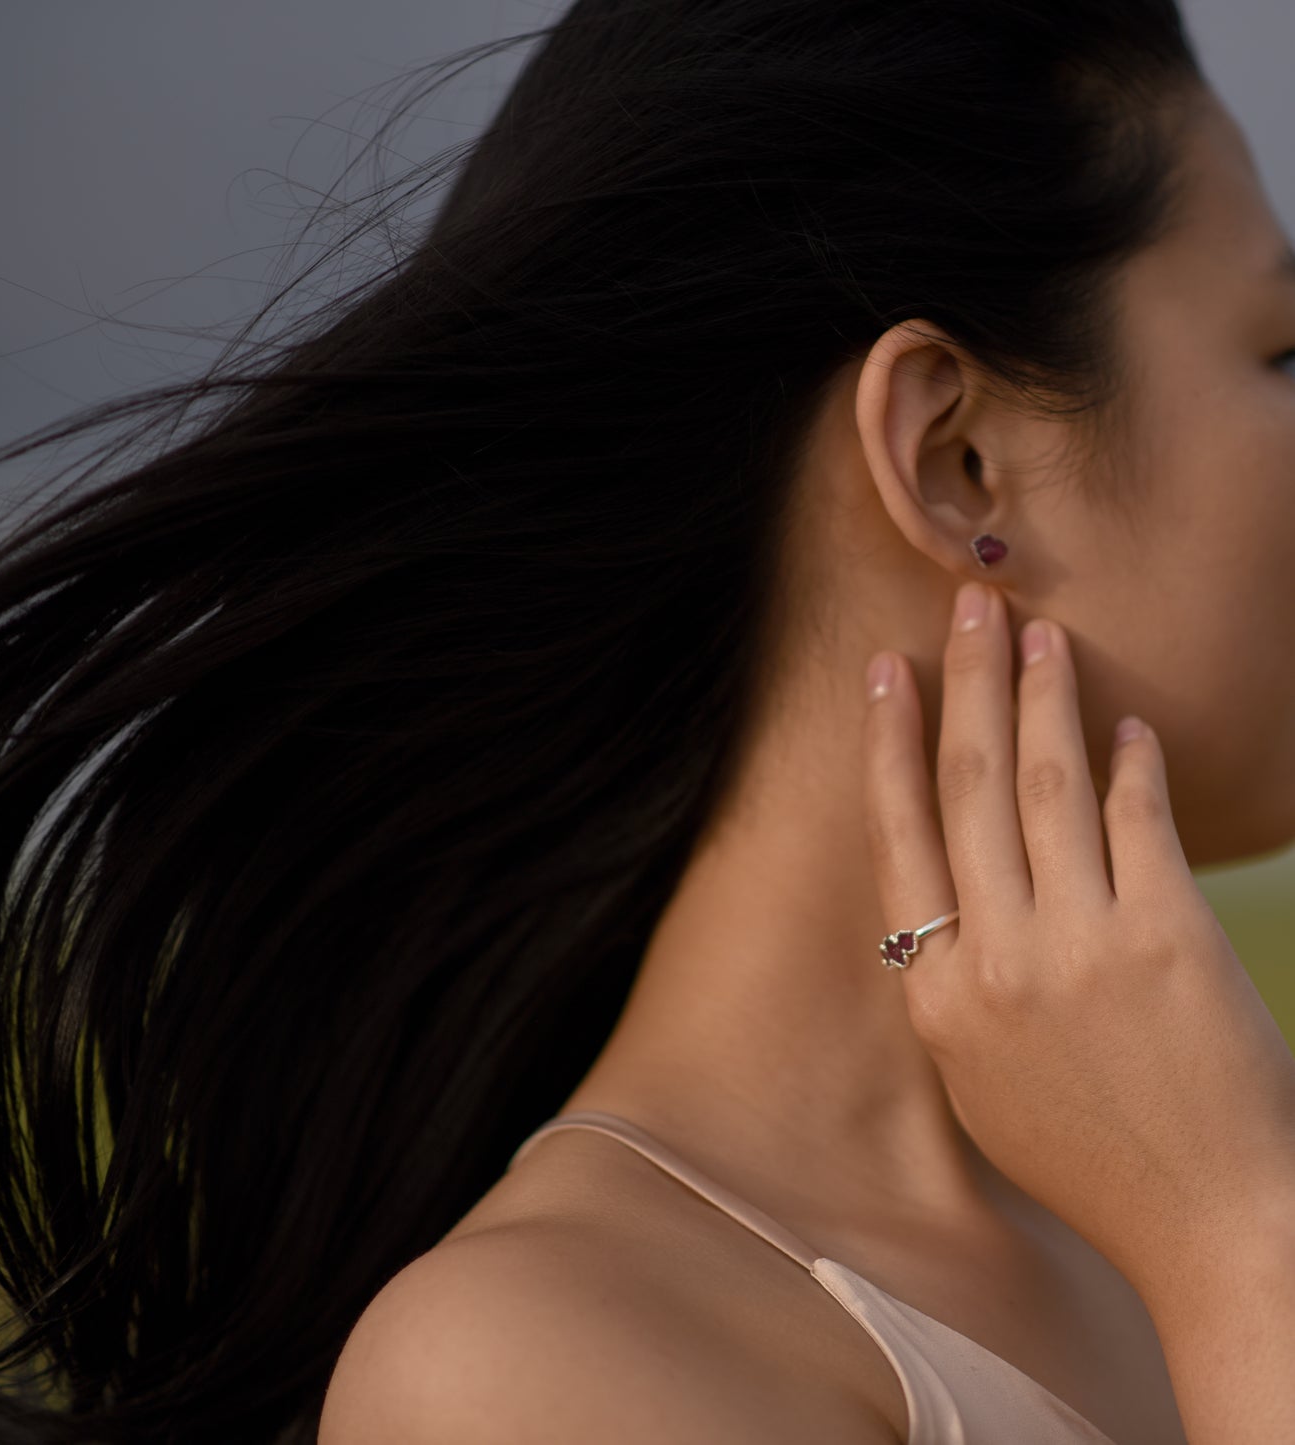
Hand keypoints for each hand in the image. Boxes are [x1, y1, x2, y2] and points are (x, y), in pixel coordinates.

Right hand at [861, 581, 1294, 1306]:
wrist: (1210, 1224)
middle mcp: (997, 958)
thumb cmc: (1089, 1160)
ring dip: (1042, 698)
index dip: (890, 741)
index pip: (902, 836)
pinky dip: (1133, 765)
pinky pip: (1139, 823)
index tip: (887, 670)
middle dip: (966, 681)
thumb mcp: (980, 1077)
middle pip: (969, 787)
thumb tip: (956, 888)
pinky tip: (1127, 723)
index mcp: (939, 996)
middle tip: (967, 603)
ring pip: (1047, 786)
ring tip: (1038, 632)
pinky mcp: (1168, 937)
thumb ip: (954, 978)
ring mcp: (1081, 944)